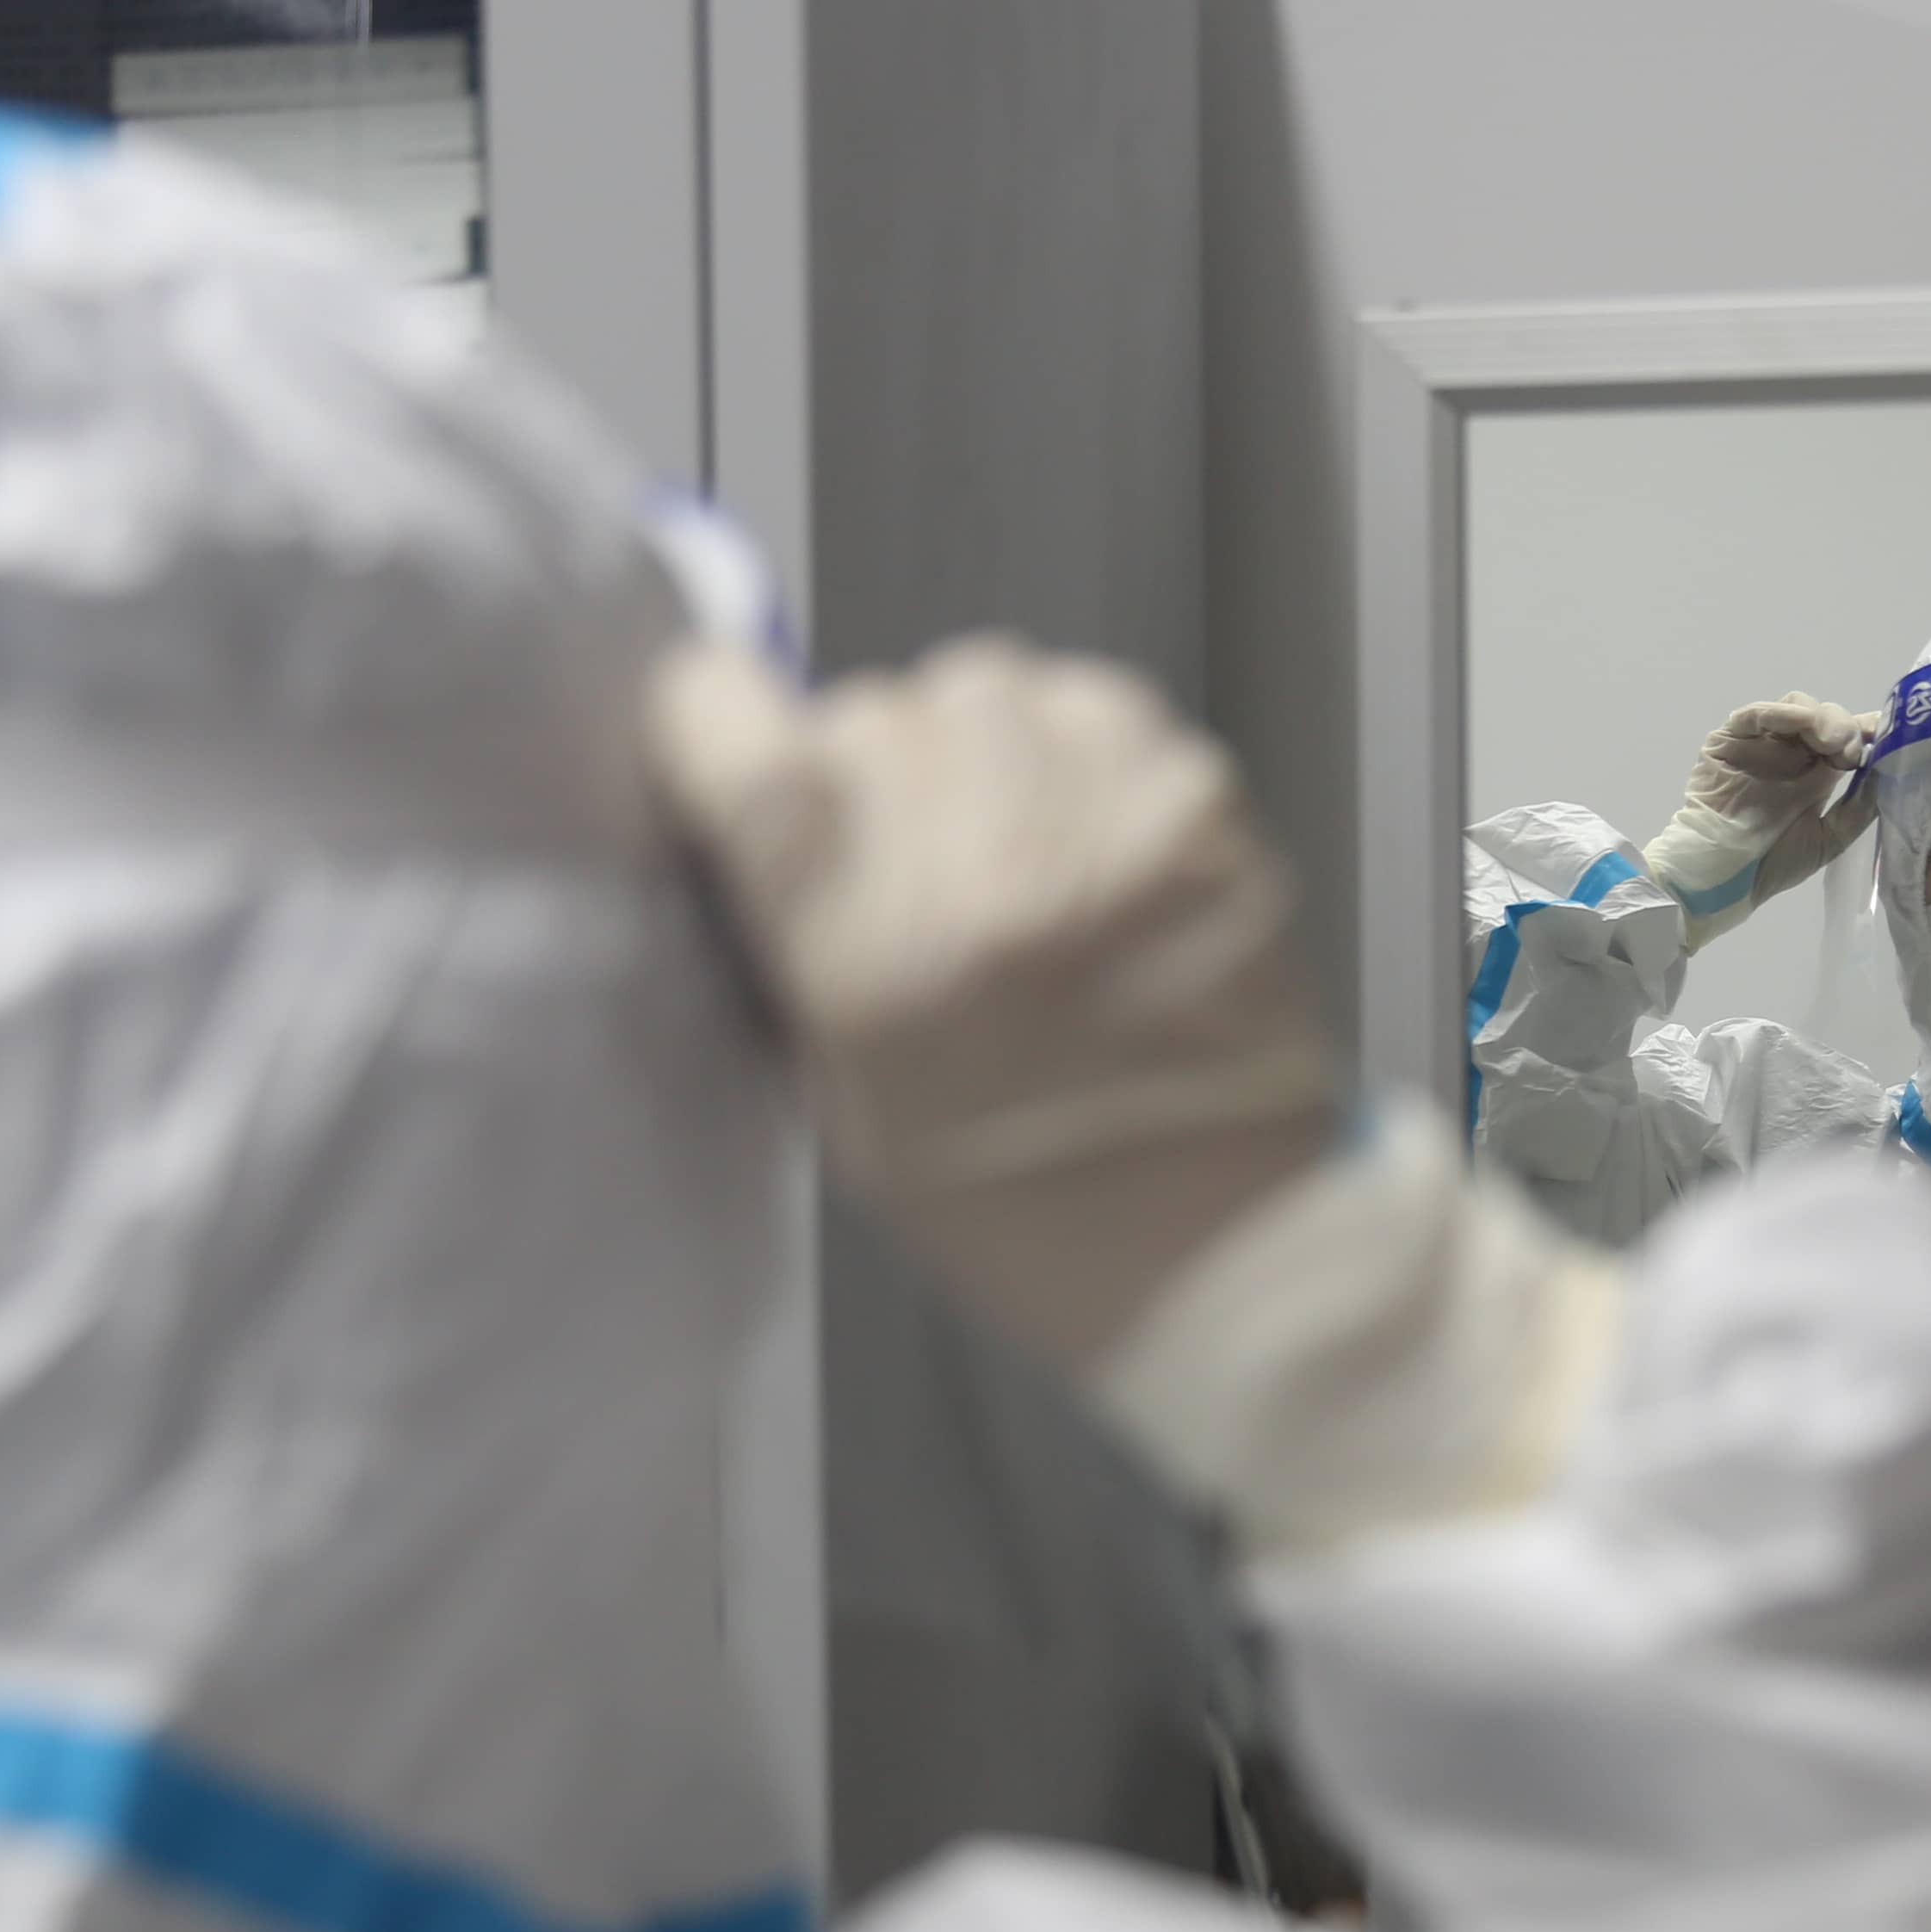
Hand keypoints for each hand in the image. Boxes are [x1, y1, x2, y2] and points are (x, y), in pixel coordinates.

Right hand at [644, 633, 1344, 1371]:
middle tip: (906, 850)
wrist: (1214, 1248)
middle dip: (868, 765)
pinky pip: (1102, 706)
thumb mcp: (845, 1100)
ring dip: (978, 741)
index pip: (747, 743)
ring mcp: (1099, 826)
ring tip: (1008, 838)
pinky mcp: (1198, 809)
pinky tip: (1090, 836)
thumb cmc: (1019, 1202)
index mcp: (868, 956)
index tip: (723, 727)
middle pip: (868, 709)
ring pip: (984, 683)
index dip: (716, 717)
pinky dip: (1081, 747)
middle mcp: (979, 869)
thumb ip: (801, 940)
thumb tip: (763, 811)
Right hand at [1644, 692, 1879, 940]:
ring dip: (1818, 718)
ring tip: (1829, 743)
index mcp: (1816, 772)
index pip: (1847, 737)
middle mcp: (1791, 752)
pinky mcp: (1729, 740)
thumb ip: (1858, 808)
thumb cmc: (1772, 863)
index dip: (1867, 730)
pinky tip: (1798, 723)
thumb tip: (1888, 773)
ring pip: (1796, 707)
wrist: (1723, 878)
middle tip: (1849, 752)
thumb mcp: (1829, 839)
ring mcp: (1761, 744)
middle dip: (1846, 728)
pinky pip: (1755, 715)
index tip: (1886, 733)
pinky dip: (1779, 712)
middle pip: (1826, 717)